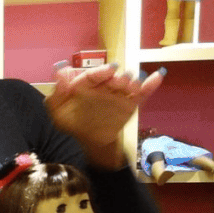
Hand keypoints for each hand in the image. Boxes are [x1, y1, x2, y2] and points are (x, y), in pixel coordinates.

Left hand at [45, 63, 164, 168]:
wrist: (92, 141)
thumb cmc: (74, 124)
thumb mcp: (59, 113)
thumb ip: (56, 96)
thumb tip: (59, 74)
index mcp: (86, 86)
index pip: (92, 76)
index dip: (100, 72)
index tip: (108, 71)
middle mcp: (103, 86)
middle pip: (111, 78)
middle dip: (116, 78)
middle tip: (120, 81)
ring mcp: (117, 95)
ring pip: (126, 85)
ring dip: (131, 82)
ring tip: (132, 86)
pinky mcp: (129, 104)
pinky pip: (141, 94)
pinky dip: (150, 86)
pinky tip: (157, 77)